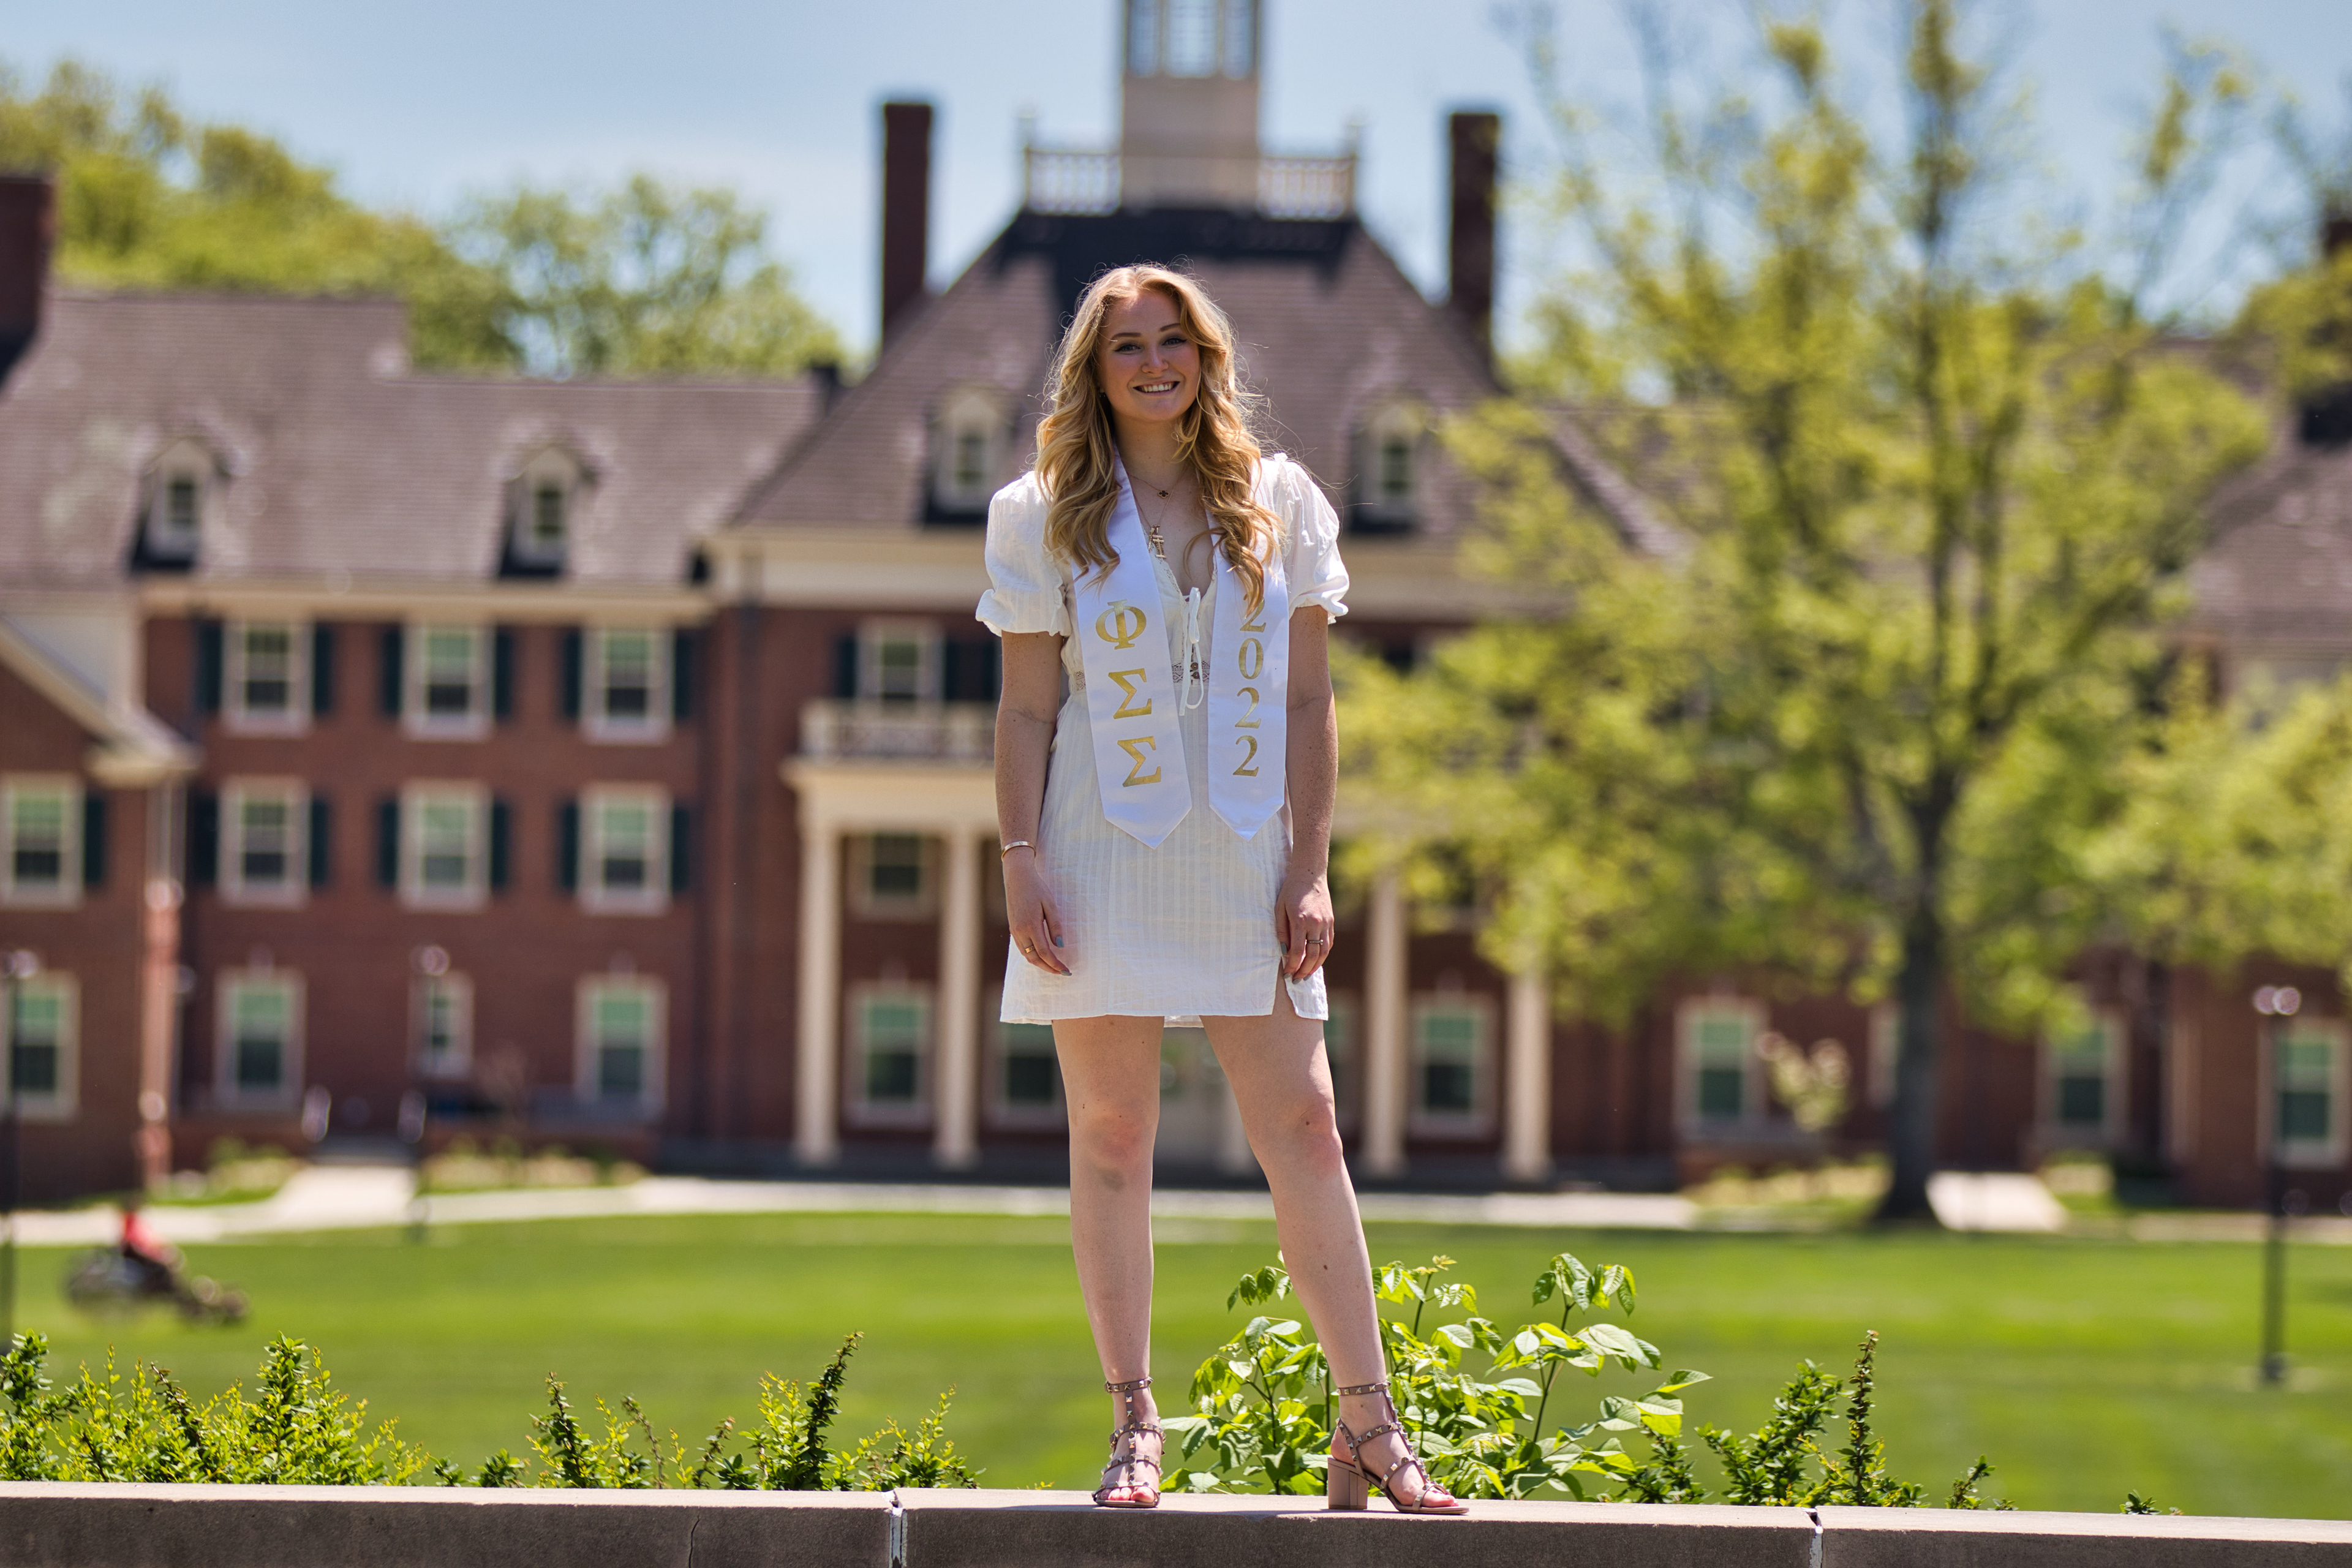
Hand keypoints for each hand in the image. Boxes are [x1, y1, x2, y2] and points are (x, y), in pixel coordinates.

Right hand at [1004, 849, 1070, 974]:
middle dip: (1048, 968)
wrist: (1017, 877)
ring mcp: (1014, 931)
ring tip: (1053, 967)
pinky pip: (1022, 948)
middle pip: (1034, 958)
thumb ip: (1055, 926)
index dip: (1056, 964)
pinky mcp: (1012, 929)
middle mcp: (1020, 931)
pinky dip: (1032, 956)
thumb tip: (1060, 946)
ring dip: (1040, 964)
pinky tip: (1041, 956)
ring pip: (1027, 955)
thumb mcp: (1050, 905)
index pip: (1044, 952)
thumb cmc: (1036, 888)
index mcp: (1030, 926)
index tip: (1066, 970)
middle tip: (1062, 972)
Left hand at [1276, 867, 1334, 980]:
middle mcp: (1316, 923)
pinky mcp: (1331, 921)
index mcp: (1300, 920)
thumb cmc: (1290, 891)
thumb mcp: (1279, 909)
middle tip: (1296, 980)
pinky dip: (1323, 955)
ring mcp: (1326, 923)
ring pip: (1323, 951)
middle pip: (1312, 955)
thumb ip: (1281, 931)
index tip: (1287, 974)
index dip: (1292, 965)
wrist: (1310, 874)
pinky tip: (1316, 961)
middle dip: (1304, 970)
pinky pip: (1329, 943)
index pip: (1298, 951)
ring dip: (1315, 966)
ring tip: (1306, 975)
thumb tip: (1283, 952)